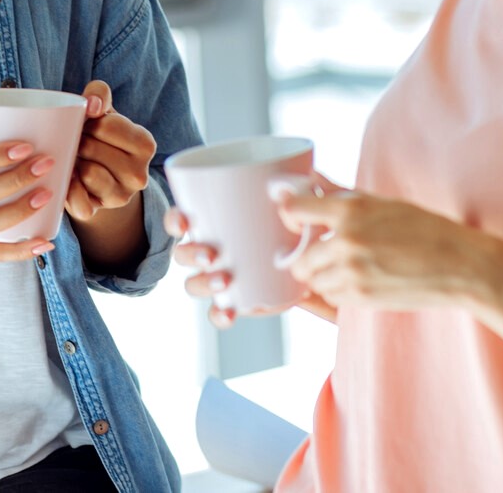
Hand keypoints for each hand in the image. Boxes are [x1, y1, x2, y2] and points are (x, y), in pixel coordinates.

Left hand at [63, 80, 155, 220]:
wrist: (96, 179)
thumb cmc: (99, 137)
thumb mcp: (103, 111)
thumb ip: (99, 94)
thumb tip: (92, 105)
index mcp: (145, 144)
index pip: (108, 125)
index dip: (88, 122)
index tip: (86, 126)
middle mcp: (139, 174)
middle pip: (92, 147)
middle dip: (77, 141)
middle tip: (76, 143)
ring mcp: (121, 196)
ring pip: (87, 172)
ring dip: (72, 163)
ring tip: (74, 159)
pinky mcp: (101, 212)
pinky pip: (80, 204)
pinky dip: (69, 190)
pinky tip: (69, 180)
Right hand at [164, 171, 346, 327]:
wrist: (327, 259)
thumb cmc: (306, 219)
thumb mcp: (305, 202)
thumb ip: (300, 192)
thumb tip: (283, 189)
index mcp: (217, 220)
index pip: (183, 217)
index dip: (175, 220)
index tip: (185, 222)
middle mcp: (212, 247)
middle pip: (183, 253)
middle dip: (190, 254)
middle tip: (212, 255)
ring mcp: (221, 275)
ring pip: (194, 282)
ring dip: (202, 283)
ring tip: (225, 280)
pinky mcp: (237, 299)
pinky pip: (218, 311)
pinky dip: (219, 314)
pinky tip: (230, 312)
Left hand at [277, 187, 489, 310]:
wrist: (458, 265)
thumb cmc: (422, 228)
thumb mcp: (381, 202)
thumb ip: (339, 192)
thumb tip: (309, 179)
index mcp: (350, 210)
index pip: (294, 210)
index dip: (290, 215)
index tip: (294, 218)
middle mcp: (346, 241)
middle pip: (298, 257)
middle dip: (305, 256)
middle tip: (318, 250)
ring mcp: (352, 273)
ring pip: (312, 281)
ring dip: (320, 276)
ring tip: (342, 266)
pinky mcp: (361, 298)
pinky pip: (330, 297)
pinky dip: (336, 291)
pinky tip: (355, 280)